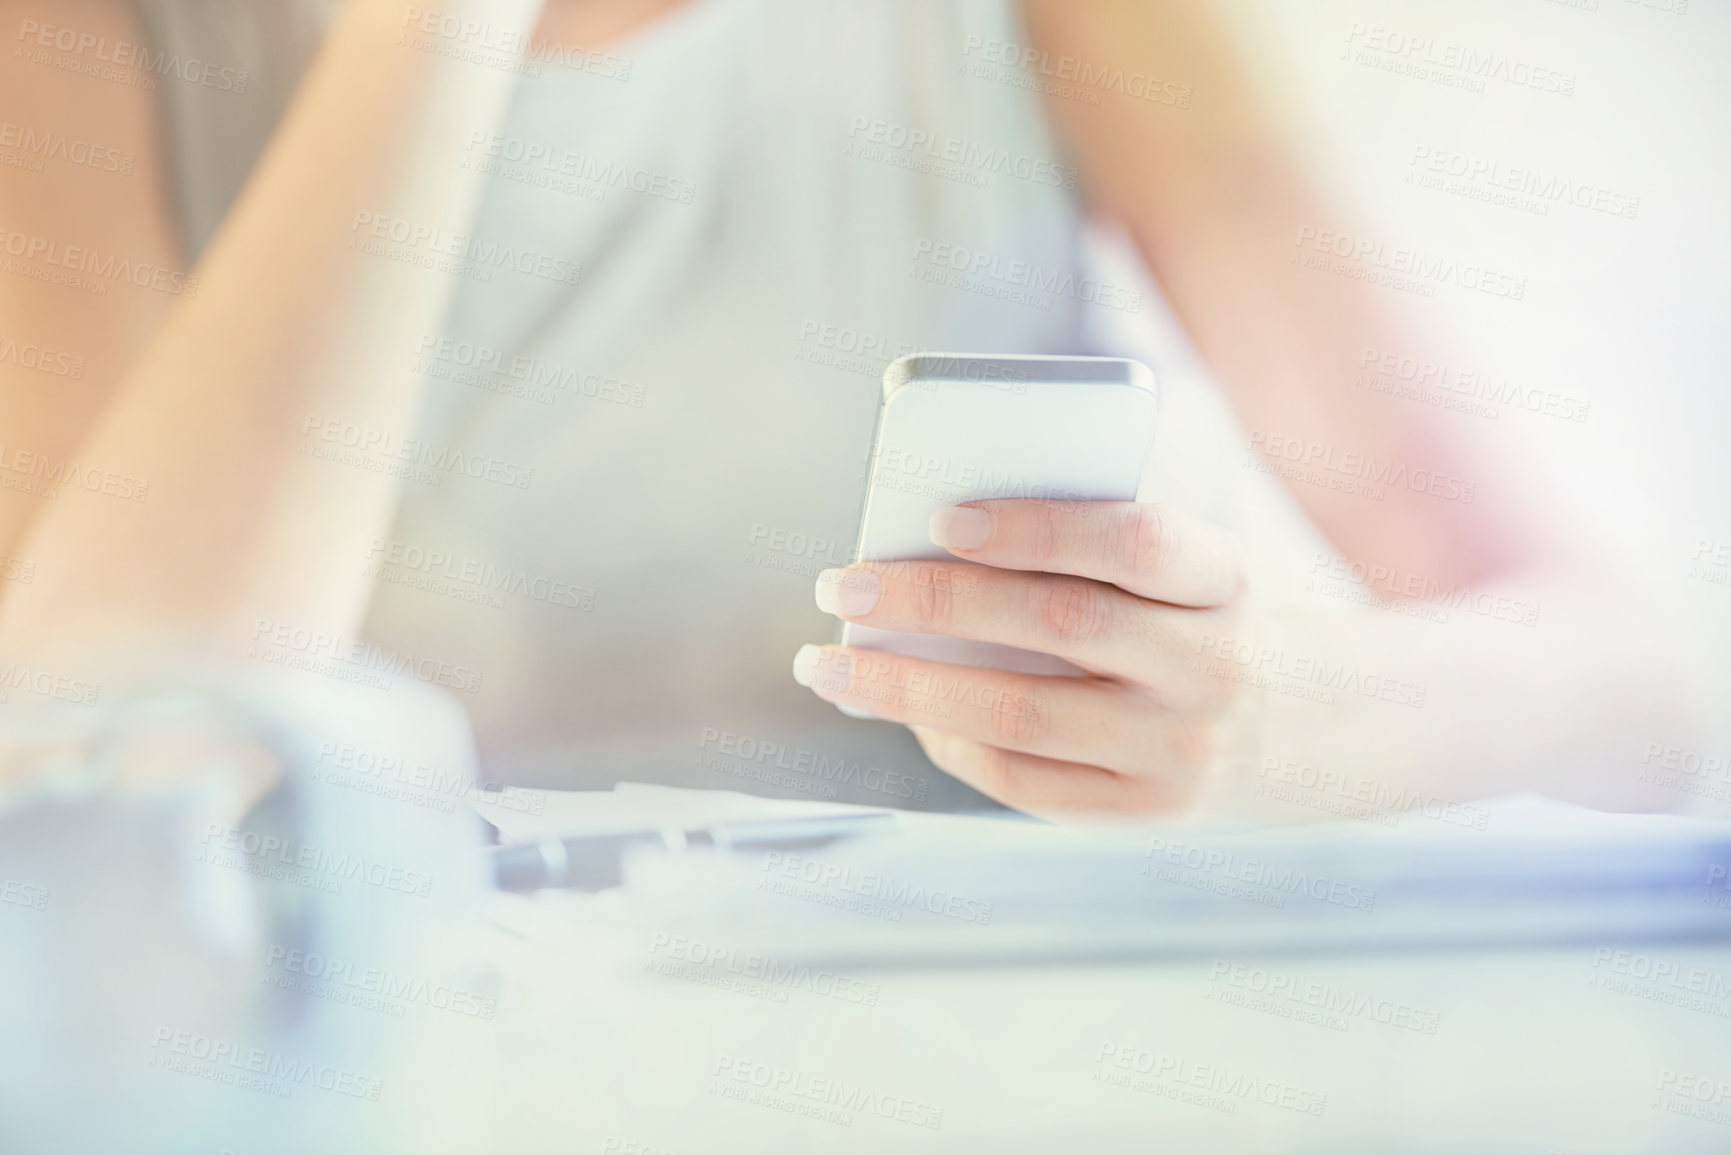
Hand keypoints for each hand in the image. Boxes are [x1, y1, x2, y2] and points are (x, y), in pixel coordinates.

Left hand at [793, 501, 1245, 818]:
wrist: (1316, 730)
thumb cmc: (1209, 624)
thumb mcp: (1189, 572)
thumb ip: (1093, 553)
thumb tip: (932, 550)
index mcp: (1224, 580)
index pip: (1136, 540)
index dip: (1038, 527)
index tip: (945, 518)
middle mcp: (1211, 665)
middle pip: (1060, 625)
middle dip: (935, 601)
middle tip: (845, 584)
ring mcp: (1180, 751)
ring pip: (1021, 714)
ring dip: (908, 686)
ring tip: (832, 664)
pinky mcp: (1146, 813)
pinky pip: (1024, 781)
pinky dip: (950, 743)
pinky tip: (904, 712)